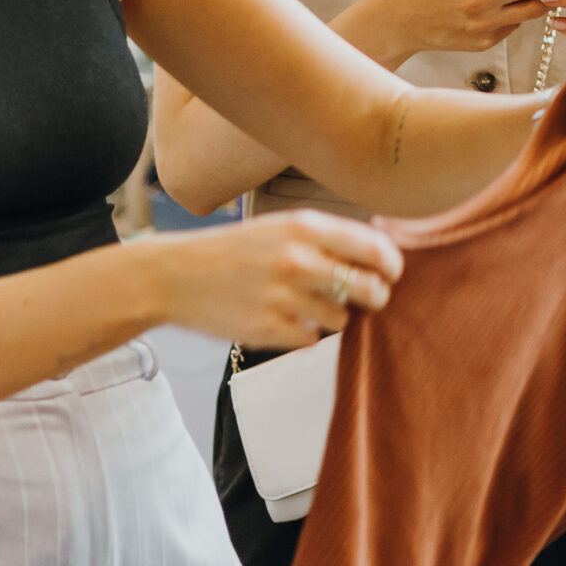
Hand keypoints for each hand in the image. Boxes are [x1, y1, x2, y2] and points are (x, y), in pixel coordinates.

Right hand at [146, 209, 401, 349]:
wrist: (174, 275)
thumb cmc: (236, 250)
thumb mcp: (280, 227)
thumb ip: (327, 238)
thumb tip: (381, 254)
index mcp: (304, 227)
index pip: (375, 249)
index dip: (392, 265)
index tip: (391, 273)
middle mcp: (297, 259)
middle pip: (370, 289)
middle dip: (375, 296)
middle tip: (366, 296)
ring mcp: (282, 297)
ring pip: (342, 318)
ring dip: (335, 316)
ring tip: (308, 304)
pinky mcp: (268, 330)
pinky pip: (311, 339)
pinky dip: (305, 333)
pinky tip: (284, 319)